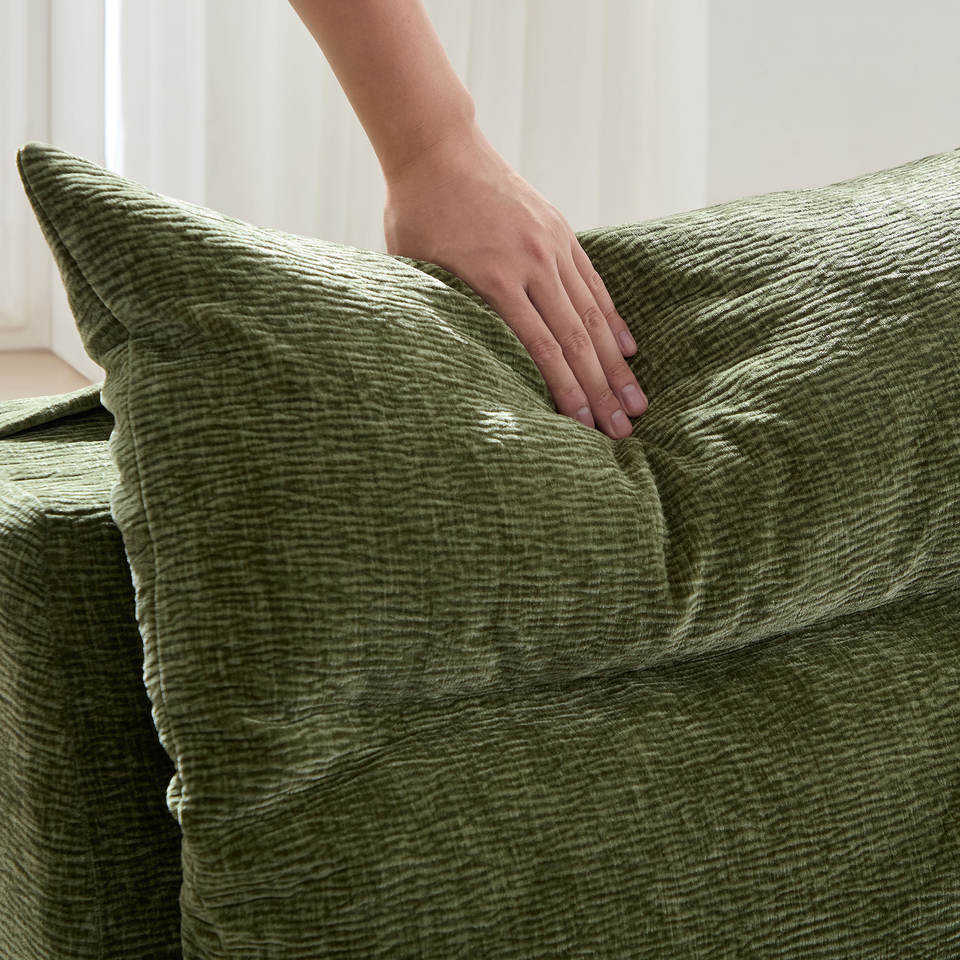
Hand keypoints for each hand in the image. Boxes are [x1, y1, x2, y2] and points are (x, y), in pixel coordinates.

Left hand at [382, 122, 646, 438]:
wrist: (438, 147)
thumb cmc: (416, 213)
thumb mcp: (416, 270)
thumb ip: (442, 312)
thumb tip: (452, 362)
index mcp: (494, 278)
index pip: (541, 348)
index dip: (566, 391)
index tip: (583, 427)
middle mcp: (532, 263)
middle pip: (576, 338)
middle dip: (601, 390)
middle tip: (623, 429)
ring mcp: (552, 245)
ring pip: (592, 314)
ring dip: (616, 363)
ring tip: (636, 401)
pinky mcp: (561, 232)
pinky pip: (592, 283)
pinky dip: (612, 318)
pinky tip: (628, 348)